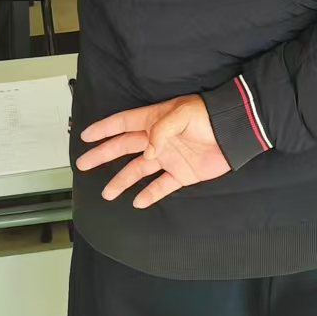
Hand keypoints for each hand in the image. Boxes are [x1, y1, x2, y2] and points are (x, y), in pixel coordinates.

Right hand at [77, 95, 230, 209]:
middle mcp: (157, 140)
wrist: (233, 133)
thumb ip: (161, 131)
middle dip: (103, 155)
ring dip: (121, 180)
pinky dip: (149, 194)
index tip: (86, 136)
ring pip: (138, 170)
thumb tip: (147, 153)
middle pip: (124, 147)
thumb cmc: (208, 116)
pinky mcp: (181, 173)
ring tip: (106, 192)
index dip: (104, 129)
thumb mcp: (182, 114)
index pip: (123, 124)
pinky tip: (137, 202)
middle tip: (83, 163)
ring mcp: (168, 157)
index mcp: (154, 120)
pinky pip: (161, 186)